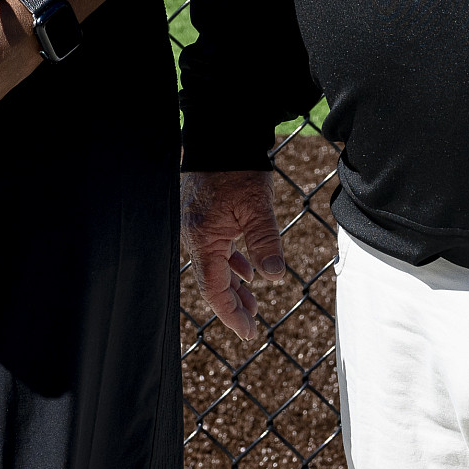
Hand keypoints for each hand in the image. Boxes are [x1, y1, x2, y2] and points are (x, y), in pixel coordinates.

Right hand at [180, 169, 289, 340]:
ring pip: (213, 266)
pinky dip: (230, 264)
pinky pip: (213, 250)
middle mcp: (194, 236)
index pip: (214, 288)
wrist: (219, 135)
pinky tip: (246, 272)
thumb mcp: (257, 206)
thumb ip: (265, 242)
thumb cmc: (237, 168)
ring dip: (233, 286)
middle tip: (252, 325)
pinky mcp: (202, 216)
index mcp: (204, 238)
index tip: (248, 332)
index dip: (231, 313)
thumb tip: (274, 277)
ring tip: (252, 304)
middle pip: (212, 281)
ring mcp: (196, 226)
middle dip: (232, 305)